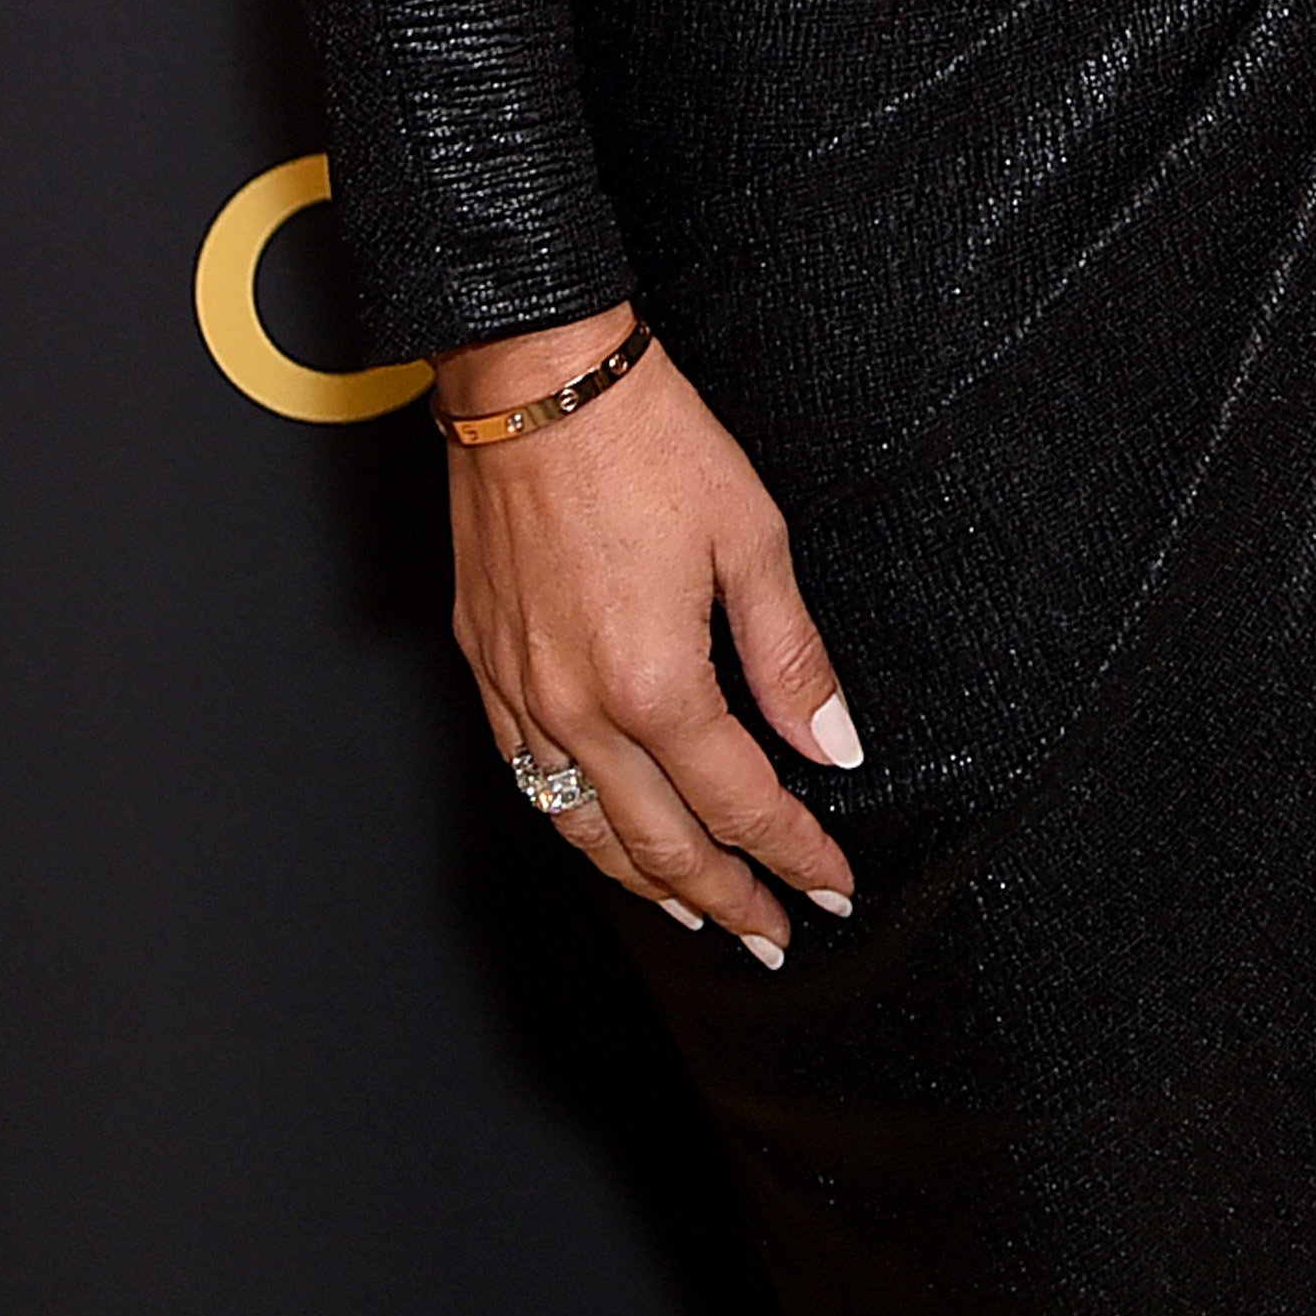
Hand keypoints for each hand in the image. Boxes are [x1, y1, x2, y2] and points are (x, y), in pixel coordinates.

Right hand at [440, 311, 861, 960]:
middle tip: (773, 934)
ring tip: (698, 911)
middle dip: (726, 899)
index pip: (740, 806)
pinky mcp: (483, 666)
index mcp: (653, 681)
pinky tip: (603, 832)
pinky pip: (529, 780)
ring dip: (646, 884)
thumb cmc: (644, 437)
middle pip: (660, 843)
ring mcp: (520, 694)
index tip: (832, 889)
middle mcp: (577, 707)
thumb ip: (790, 656)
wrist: (534, 380)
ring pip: (584, 829)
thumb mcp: (750, 535)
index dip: (794, 857)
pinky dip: (577, 826)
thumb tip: (832, 745)